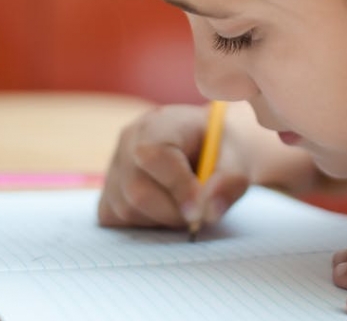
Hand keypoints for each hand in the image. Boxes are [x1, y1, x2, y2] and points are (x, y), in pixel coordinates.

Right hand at [97, 104, 249, 228]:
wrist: (208, 148)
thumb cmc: (222, 151)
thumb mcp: (238, 160)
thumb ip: (230, 182)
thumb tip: (209, 211)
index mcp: (159, 123)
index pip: (155, 155)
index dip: (177, 187)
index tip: (199, 212)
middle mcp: (128, 141)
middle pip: (138, 190)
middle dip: (174, 211)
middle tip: (200, 212)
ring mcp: (113, 167)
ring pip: (127, 209)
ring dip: (162, 219)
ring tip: (185, 204)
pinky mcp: (108, 192)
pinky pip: (119, 218)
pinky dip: (146, 223)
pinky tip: (165, 207)